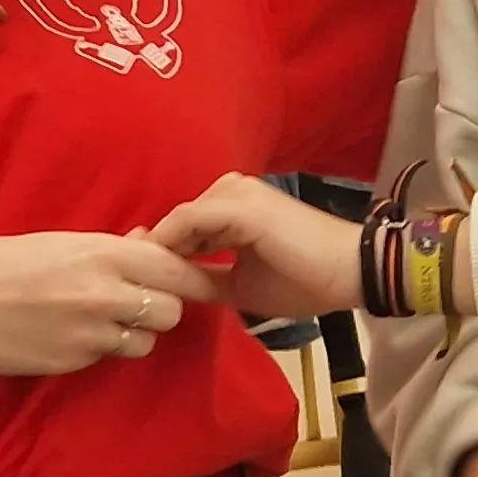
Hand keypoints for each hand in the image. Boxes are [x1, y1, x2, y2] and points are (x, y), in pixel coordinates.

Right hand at [0, 231, 223, 376]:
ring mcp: (89, 334)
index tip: (198, 280)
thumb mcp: (60, 242)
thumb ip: (110, 249)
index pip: (175, 269)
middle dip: (161, 308)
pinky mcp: (71, 363)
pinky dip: (100, 349)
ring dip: (134, 334)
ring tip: (103, 322)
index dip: (192, 277)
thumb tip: (147, 244)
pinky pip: (107, 358)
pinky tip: (71, 335)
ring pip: (145, 342)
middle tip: (140, 302)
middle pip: (171, 312)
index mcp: (103, 254)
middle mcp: (104, 295)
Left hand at [144, 172, 361, 317]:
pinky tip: (156, 272)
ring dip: (158, 250)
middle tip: (128, 282)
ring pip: (179, 221)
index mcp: (235, 205)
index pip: (184, 225)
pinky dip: (170, 246)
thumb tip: (170, 287)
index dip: (158, 252)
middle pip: (177, 220)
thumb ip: (205, 278)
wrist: (349, 273)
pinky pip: (188, 223)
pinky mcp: (237, 205)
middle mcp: (232, 189)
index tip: (135, 279)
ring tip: (139, 281)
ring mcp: (235, 193)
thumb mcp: (241, 285)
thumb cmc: (305, 280)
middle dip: (153, 251)